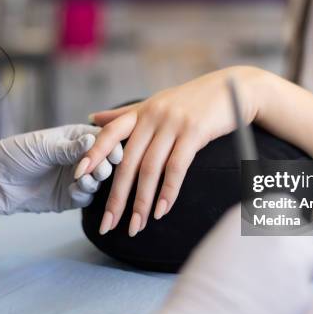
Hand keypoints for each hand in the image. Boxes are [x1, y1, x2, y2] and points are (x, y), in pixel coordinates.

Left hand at [0, 125, 121, 244]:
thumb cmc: (16, 155)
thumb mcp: (43, 147)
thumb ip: (70, 147)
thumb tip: (94, 140)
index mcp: (76, 137)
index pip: (101, 139)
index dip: (110, 145)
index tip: (113, 152)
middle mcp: (80, 156)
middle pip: (104, 160)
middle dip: (105, 165)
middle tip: (100, 170)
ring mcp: (76, 177)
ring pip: (98, 179)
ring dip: (96, 180)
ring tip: (86, 180)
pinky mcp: (71, 196)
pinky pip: (86, 196)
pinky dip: (84, 193)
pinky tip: (75, 190)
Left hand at [78, 66, 268, 236]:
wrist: (233, 87)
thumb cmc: (195, 99)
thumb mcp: (157, 103)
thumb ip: (126, 115)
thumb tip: (93, 118)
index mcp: (142, 111)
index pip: (110, 133)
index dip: (94, 153)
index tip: (79, 176)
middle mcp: (153, 116)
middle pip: (128, 162)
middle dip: (116, 197)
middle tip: (108, 224)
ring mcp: (173, 124)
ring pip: (150, 170)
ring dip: (142, 202)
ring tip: (136, 226)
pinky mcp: (194, 133)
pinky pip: (176, 168)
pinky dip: (168, 192)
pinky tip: (162, 211)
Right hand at [137, 205, 312, 313]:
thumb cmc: (201, 289)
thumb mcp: (221, 244)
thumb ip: (251, 237)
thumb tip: (267, 247)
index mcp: (252, 216)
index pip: (285, 205)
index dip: (283, 223)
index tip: (278, 235)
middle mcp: (278, 234)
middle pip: (308, 230)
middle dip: (301, 245)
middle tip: (286, 261)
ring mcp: (295, 264)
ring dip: (310, 266)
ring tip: (288, 283)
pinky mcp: (304, 295)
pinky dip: (300, 302)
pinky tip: (277, 308)